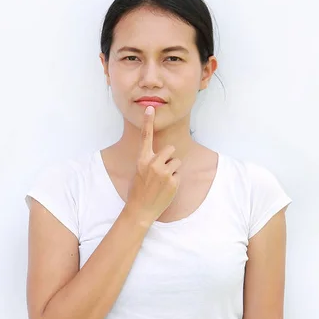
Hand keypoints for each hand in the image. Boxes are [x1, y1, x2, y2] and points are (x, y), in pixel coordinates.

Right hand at [125, 105, 181, 225]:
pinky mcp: (173, 182)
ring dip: (173, 170)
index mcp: (142, 160)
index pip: (146, 137)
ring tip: (163, 181)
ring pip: (177, 162)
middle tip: (162, 171)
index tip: (150, 108)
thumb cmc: (139, 190)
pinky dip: (175, 181)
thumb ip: (148, 161)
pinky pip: (179, 175)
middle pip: (170, 149)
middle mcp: (153, 164)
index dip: (148, 122)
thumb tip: (162, 155)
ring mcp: (164, 173)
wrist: (140, 210)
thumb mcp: (139, 172)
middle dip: (169, 158)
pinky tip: (166, 189)